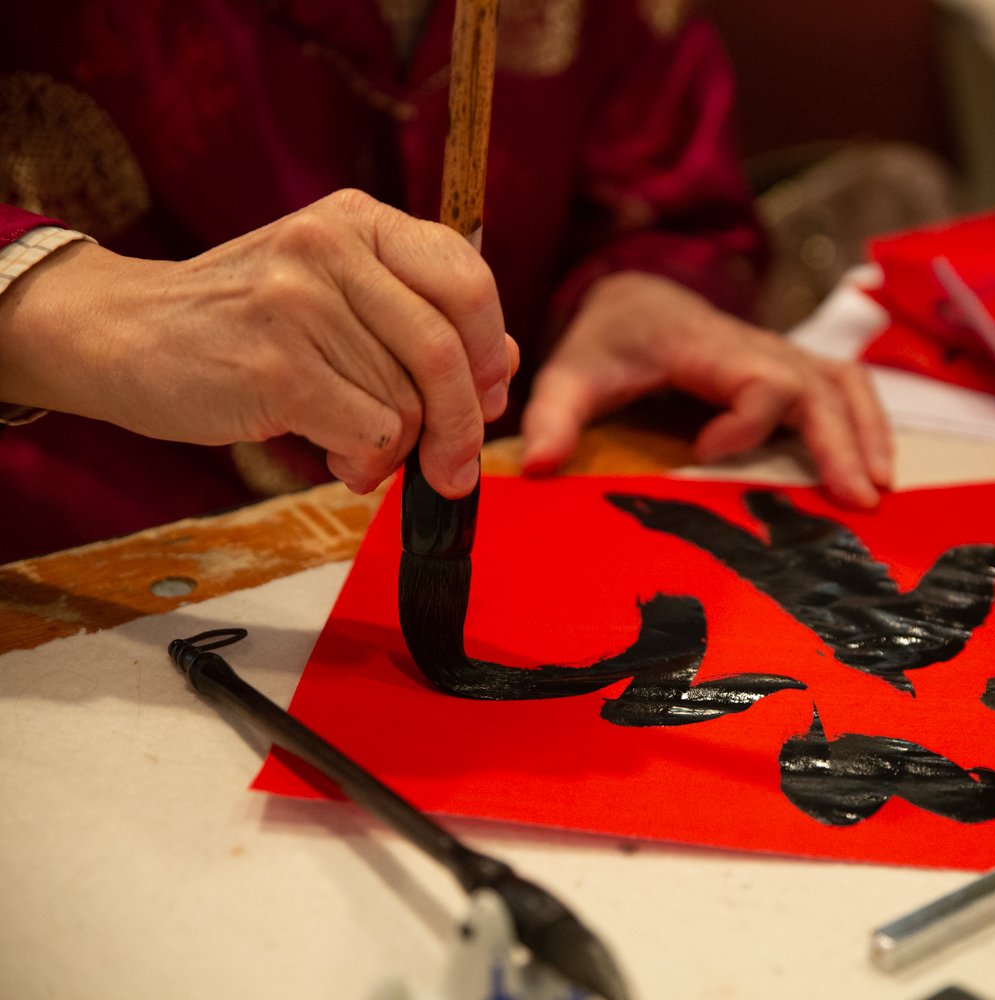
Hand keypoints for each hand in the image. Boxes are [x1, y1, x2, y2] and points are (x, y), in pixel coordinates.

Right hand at [0, 190, 516, 496]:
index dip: (490, 351)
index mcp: (358, 220)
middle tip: (452, 468)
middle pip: (448, 353)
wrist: (119, 331)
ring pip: (407, 404)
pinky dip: (365, 464)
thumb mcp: (334, 293)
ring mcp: (301, 304)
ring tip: (355, 449)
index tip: (486, 395)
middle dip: (462, 425)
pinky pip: (371, 435)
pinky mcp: (277, 367)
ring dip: (395, 450)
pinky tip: (334, 458)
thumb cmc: (243, 321)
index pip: (468, 282)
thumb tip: (506, 367)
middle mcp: (331, 247)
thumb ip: (416, 319)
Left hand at [520, 271, 892, 506]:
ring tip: (878, 489)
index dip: (745, 420)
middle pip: (818, 385)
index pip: (759, 378)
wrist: (637, 295)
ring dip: (866, 433)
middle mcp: (757, 347)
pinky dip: (868, 423)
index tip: (704, 453)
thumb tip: (538, 469)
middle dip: (840, 441)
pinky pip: (846, 387)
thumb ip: (554, 415)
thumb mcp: (572, 371)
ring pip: (844, 383)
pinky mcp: (792, 370)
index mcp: (707, 344)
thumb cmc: (610, 338)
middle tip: (858, 501)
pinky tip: (876, 469)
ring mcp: (781, 356)